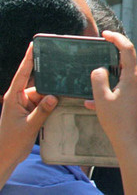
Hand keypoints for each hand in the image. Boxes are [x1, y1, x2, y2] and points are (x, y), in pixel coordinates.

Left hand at [0, 43, 57, 165]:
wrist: (5, 157)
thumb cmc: (10, 141)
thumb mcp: (29, 126)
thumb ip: (42, 111)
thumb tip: (54, 96)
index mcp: (14, 97)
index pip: (23, 73)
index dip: (29, 59)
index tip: (34, 45)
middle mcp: (20, 98)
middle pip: (39, 84)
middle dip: (50, 83)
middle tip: (65, 76)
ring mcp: (26, 105)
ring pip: (45, 95)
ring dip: (53, 97)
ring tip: (66, 96)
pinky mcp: (31, 112)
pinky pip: (45, 104)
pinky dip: (53, 105)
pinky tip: (63, 105)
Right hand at [84, 31, 136, 148]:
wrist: (131, 142)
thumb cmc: (117, 122)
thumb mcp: (101, 99)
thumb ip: (98, 79)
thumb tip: (100, 69)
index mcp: (132, 78)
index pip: (127, 49)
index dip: (116, 38)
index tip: (106, 34)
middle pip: (126, 61)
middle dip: (111, 58)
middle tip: (98, 54)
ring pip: (123, 76)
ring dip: (109, 78)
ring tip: (94, 87)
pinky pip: (125, 88)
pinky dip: (112, 90)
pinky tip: (96, 103)